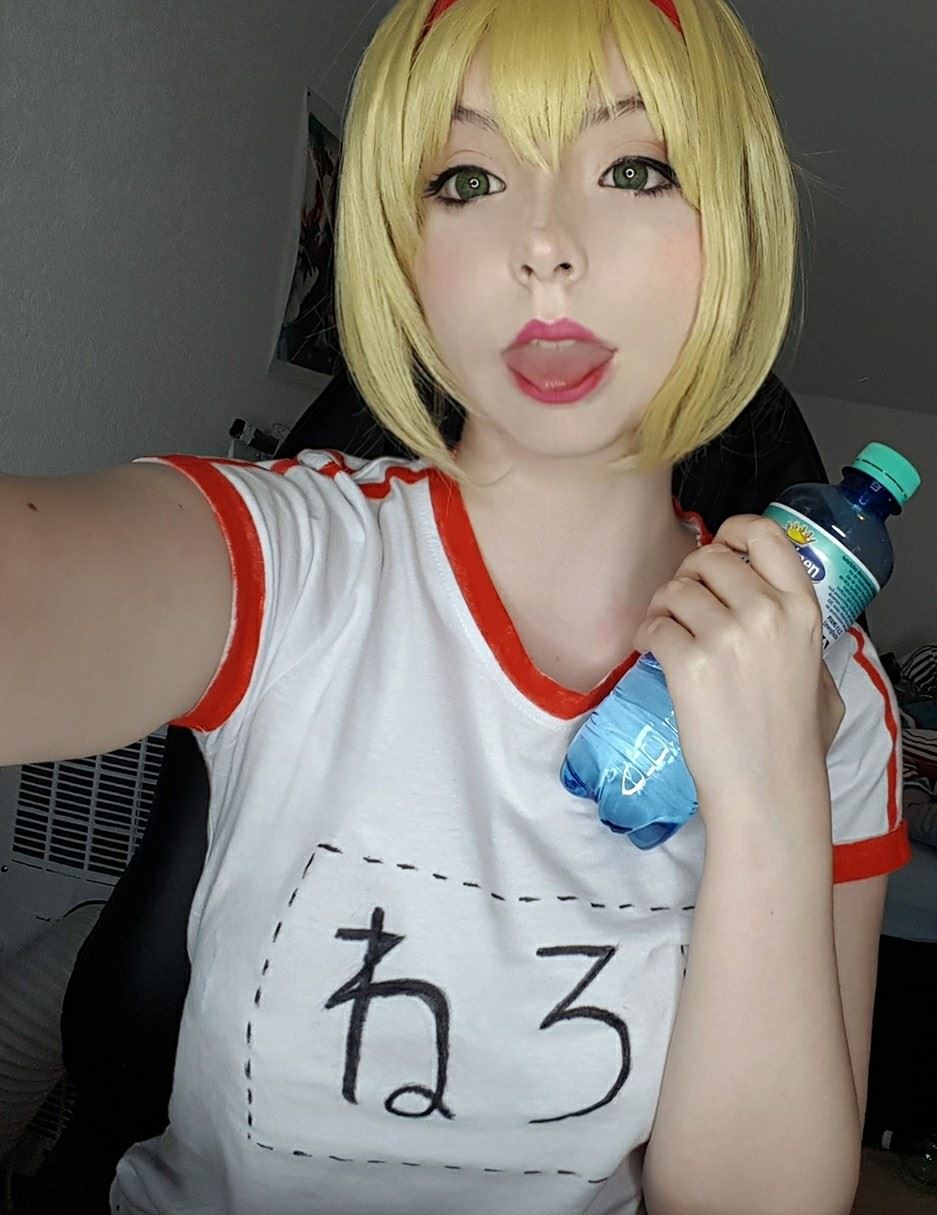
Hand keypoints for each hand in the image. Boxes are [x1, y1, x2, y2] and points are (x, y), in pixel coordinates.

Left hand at [631, 515, 845, 823]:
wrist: (767, 788)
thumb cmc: (794, 742)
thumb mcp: (820, 677)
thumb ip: (799, 636)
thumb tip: (777, 610)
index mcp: (802, 609)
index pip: (765, 534)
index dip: (732, 532)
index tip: (717, 548)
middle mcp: (766, 612)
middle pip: (708, 560)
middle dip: (688, 578)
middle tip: (683, 607)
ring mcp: (727, 636)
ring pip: (675, 590)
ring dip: (663, 608)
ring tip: (668, 634)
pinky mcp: (688, 663)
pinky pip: (653, 625)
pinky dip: (646, 636)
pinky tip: (652, 653)